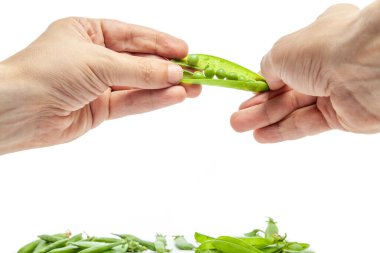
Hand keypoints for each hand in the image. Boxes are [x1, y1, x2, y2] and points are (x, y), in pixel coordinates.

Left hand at [0, 17, 200, 153]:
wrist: (14, 112)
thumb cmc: (47, 72)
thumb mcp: (98, 62)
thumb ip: (139, 69)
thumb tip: (174, 73)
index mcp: (88, 32)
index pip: (133, 36)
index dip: (161, 43)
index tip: (186, 51)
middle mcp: (94, 57)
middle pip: (139, 61)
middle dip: (167, 67)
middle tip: (197, 72)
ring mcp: (98, 85)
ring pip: (138, 84)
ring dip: (165, 86)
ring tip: (193, 88)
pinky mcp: (99, 110)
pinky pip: (131, 102)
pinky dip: (152, 100)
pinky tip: (174, 97)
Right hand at [231, 1, 379, 142]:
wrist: (366, 69)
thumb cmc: (323, 48)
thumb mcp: (281, 51)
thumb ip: (269, 67)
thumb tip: (267, 79)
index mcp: (317, 39)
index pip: (285, 65)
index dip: (263, 82)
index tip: (246, 93)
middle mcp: (326, 65)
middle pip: (285, 90)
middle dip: (259, 105)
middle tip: (237, 118)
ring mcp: (334, 92)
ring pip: (292, 109)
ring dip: (265, 119)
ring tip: (239, 127)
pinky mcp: (341, 117)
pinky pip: (305, 124)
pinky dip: (283, 130)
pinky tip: (261, 136)